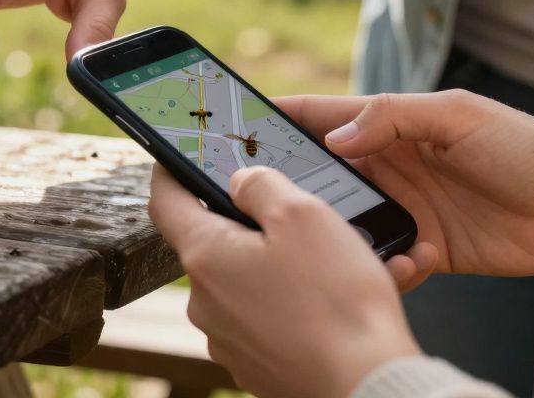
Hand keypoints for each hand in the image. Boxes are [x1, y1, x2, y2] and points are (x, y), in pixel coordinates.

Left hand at [150, 165, 422, 397]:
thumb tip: (240, 182)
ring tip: (341, 264)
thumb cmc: (336, 303)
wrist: (368, 387)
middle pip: (216, 243)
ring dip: (287, 267)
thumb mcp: (302, 215)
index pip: (165, 202)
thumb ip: (261, 185)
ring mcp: (229, 337)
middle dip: (253, 225)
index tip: (175, 159)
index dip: (169, 172)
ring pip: (251, 282)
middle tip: (298, 216)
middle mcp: (205, 301)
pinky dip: (300, 304)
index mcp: (205, 256)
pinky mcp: (257, 364)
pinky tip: (340, 301)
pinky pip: (272, 319)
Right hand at [279, 90, 533, 276]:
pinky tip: (416, 260)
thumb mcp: (458, 115)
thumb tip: (334, 139)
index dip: (275, 117)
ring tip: (347, 241)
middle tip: (272, 201)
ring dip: (342, 234)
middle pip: (319, 174)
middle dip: (294, 187)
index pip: (318, 117)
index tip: (233, 125)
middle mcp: (387, 167)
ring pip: (344, 223)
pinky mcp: (424, 249)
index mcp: (389, 126)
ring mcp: (403, 209)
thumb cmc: (528, 149)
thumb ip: (393, 118)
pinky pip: (386, 261)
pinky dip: (391, 265)